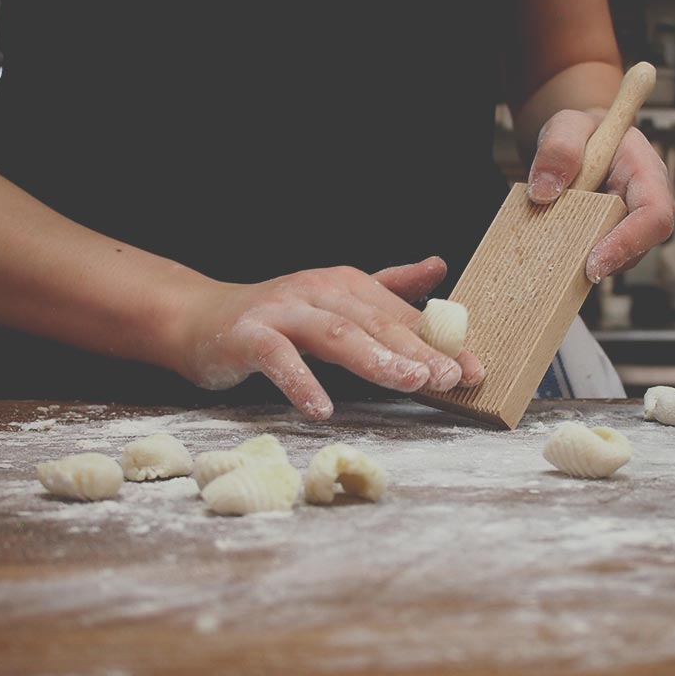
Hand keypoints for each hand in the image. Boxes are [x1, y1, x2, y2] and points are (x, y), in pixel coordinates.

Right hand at [170, 257, 484, 419]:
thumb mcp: (335, 300)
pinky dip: (301, 382)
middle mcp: (317, 291)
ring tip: (411, 383)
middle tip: (453, 376)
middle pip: (375, 323)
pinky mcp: (248, 336)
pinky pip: (277, 359)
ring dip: (375, 359)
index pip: (401, 316)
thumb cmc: (275, 318)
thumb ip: (388, 288)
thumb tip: (439, 266)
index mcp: (345, 285)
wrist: (198, 319)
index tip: (476, 369)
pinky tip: (322, 409)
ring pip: (335, 334)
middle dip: (418, 350)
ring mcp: (282, 311)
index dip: (440, 342)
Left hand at [526, 109, 674, 282]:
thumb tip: (544, 192)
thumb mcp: (566, 124)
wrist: (575, 144)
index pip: (655, 213)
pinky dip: (574, 260)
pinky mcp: (608, 237)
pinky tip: (552, 250)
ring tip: (552, 250)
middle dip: (602, 261)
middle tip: (563, 267)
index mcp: (645, 170)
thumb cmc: (581, 131)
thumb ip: (558, 147)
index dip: (629, 242)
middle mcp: (644, 202)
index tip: (594, 263)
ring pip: (616, 259)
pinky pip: (597, 258)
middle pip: (639, 247)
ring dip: (584, 261)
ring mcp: (628, 223)